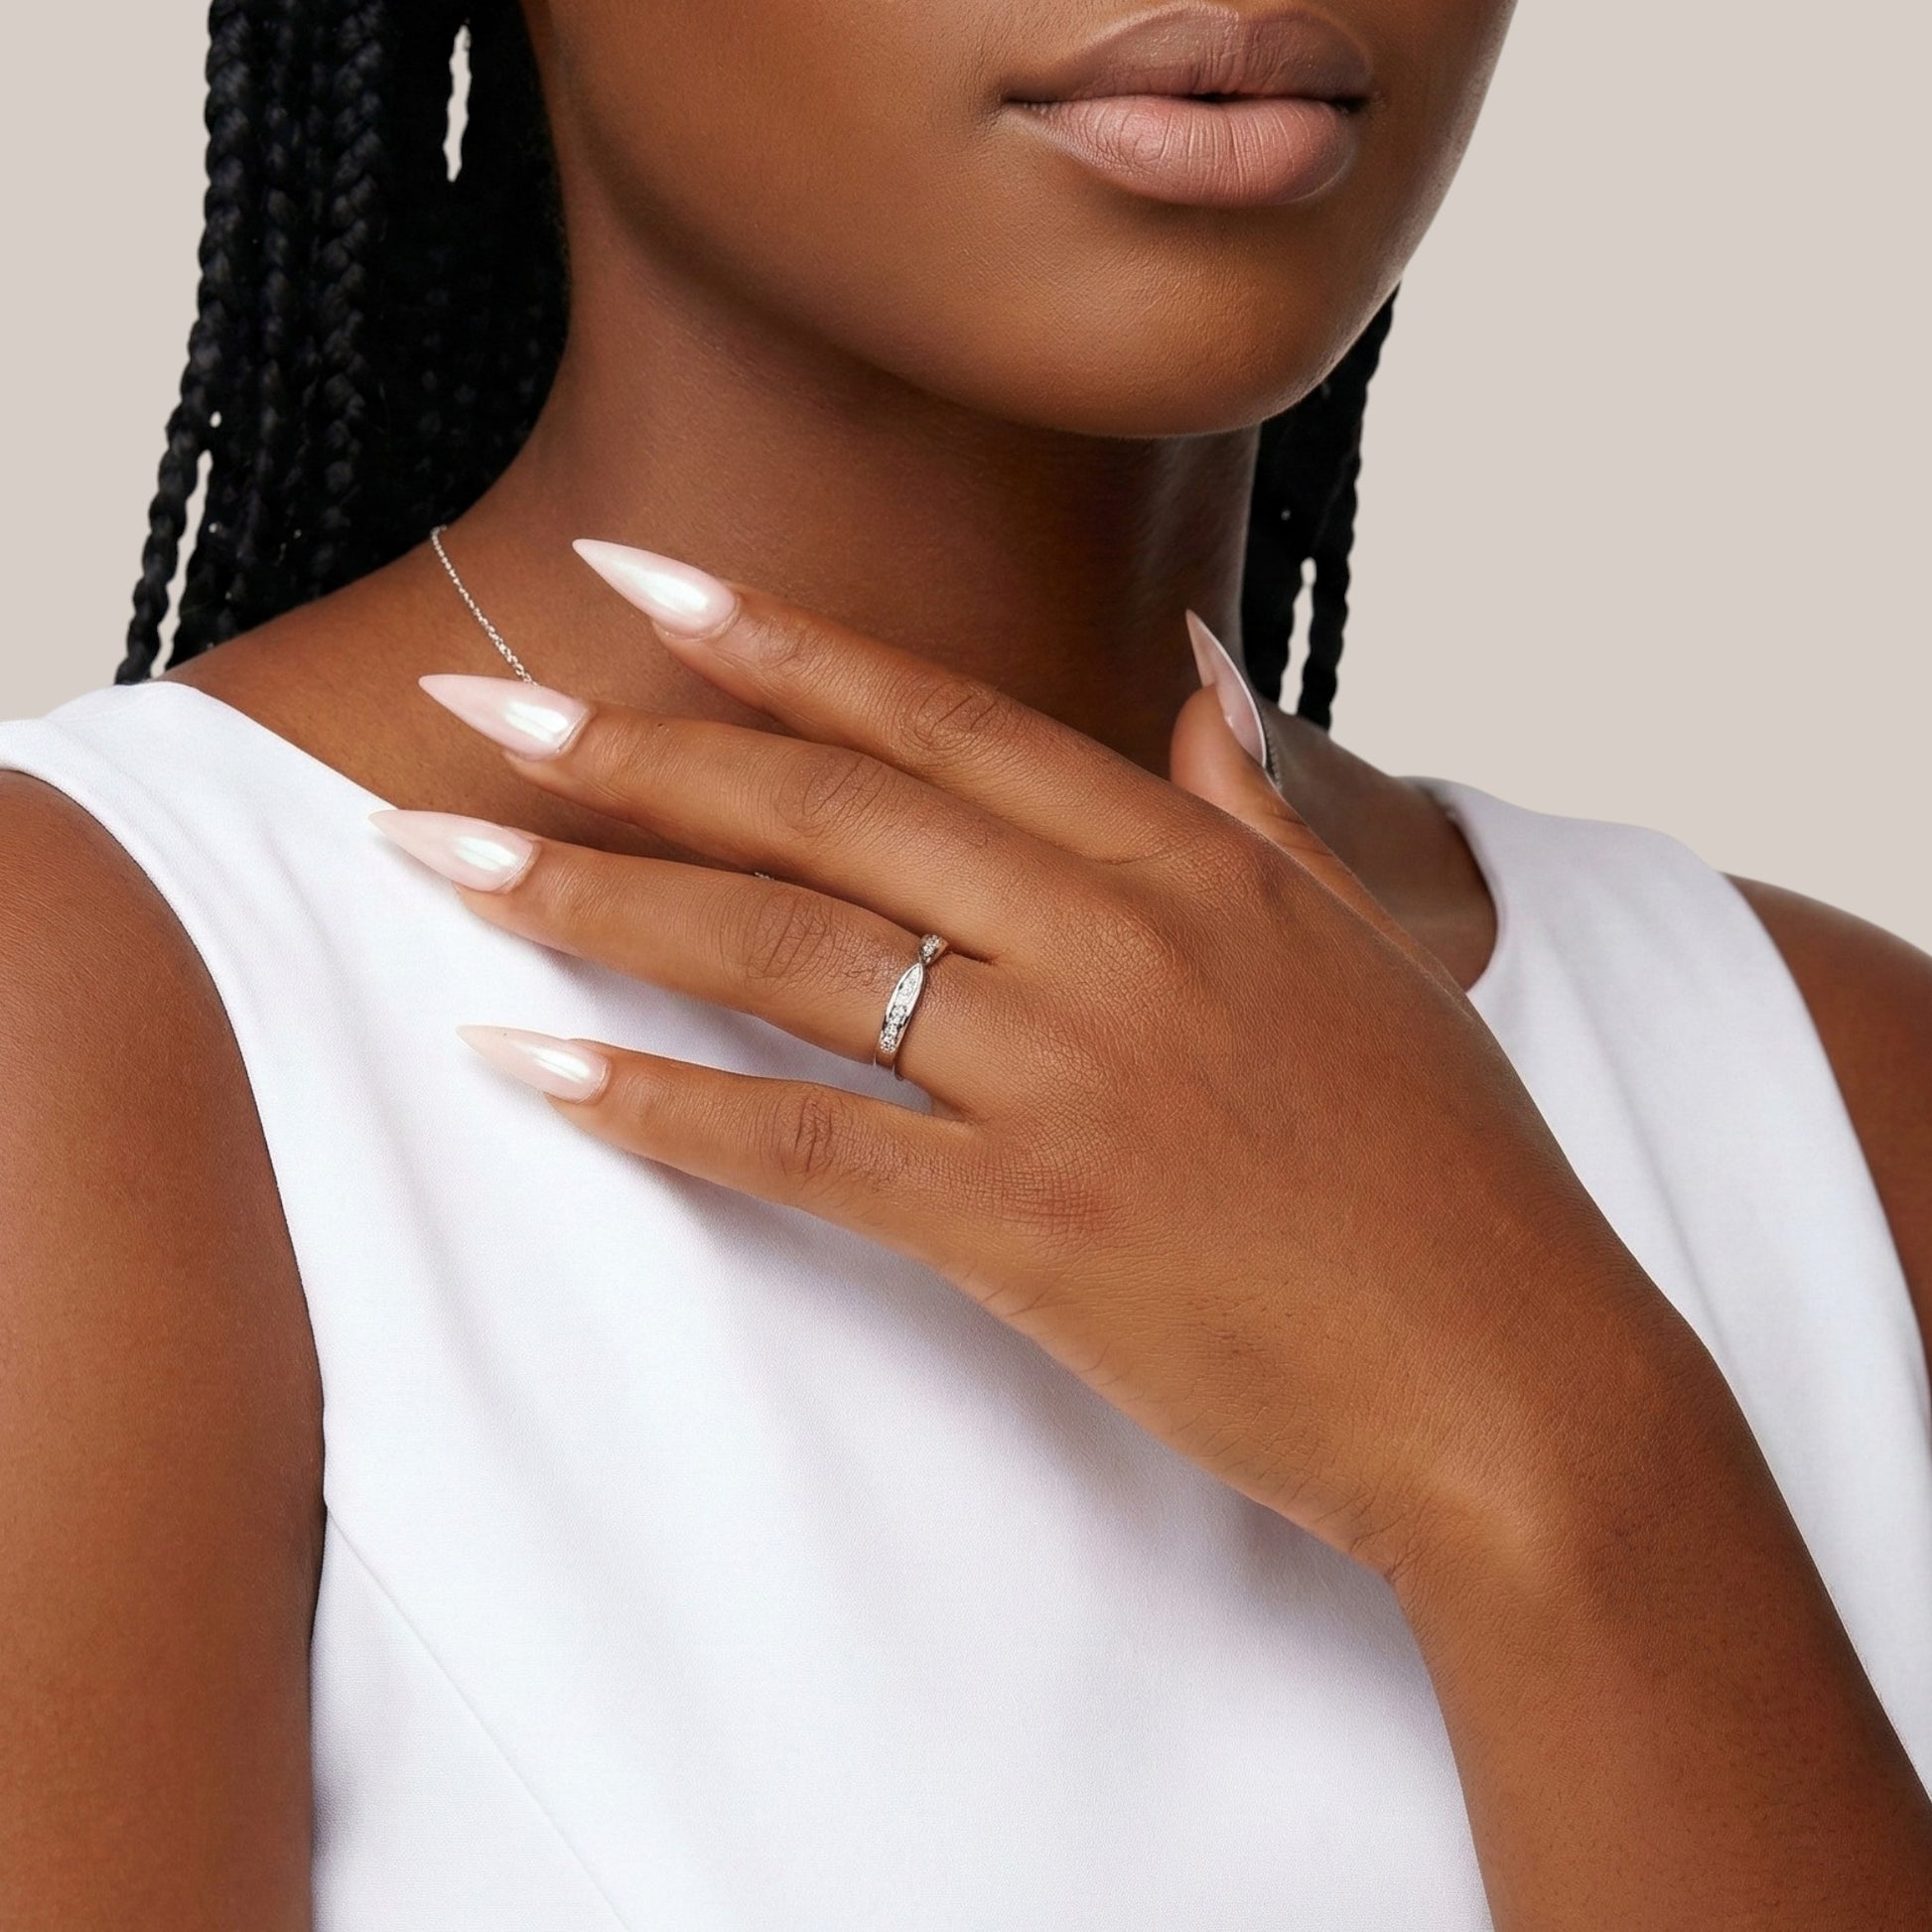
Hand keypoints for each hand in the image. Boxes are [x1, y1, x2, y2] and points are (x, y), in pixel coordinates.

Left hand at [377, 550, 1693, 1586]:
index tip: (635, 579)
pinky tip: (524, 1065)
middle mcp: (1112, 936)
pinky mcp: (1030, 1228)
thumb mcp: (1364, 953)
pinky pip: (802, 1144)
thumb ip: (1254, 807)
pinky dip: (654, 1103)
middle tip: (467, 713)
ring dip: (593, 898)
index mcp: (1186, 859)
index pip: (938, 718)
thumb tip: (1192, 684)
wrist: (1519, 1378)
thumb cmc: (1450, 1171)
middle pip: (823, 812)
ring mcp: (1066, 1077)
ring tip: (440, 856)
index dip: (772, 643)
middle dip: (628, 750)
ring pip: (785, 956)